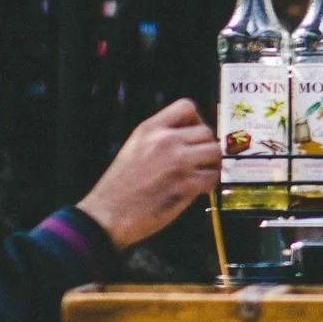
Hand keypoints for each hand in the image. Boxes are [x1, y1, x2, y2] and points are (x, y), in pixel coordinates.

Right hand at [77, 98, 217, 247]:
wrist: (107, 214)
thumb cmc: (119, 186)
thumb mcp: (134, 147)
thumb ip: (159, 137)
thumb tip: (190, 137)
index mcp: (150, 129)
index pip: (186, 107)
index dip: (196, 120)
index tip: (193, 136)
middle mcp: (165, 141)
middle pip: (206, 131)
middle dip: (205, 146)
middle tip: (199, 160)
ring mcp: (178, 162)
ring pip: (214, 152)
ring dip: (211, 164)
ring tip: (200, 173)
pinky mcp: (186, 184)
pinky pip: (213, 177)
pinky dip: (209, 183)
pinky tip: (198, 188)